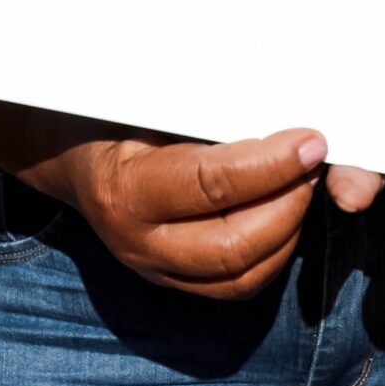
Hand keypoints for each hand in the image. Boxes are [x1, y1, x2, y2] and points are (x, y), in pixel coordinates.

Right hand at [35, 125, 327, 297]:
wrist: (69, 156)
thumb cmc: (113, 114)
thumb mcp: (144, 100)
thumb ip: (201, 108)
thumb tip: (274, 104)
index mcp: (124, 188)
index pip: (210, 186)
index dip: (270, 165)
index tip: (310, 142)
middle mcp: (138, 241)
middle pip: (232, 247)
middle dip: (288, 203)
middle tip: (315, 162)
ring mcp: (155, 269)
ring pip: (241, 276)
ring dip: (288, 231)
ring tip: (304, 183)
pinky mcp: (174, 281)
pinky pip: (237, 286)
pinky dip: (274, 253)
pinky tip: (286, 212)